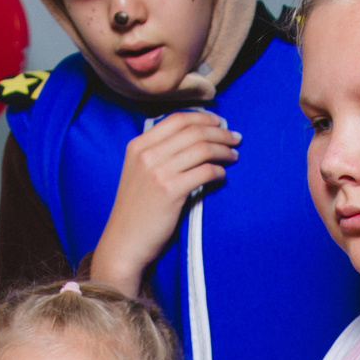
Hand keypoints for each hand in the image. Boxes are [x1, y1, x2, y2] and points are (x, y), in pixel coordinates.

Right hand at [89, 111, 240, 292]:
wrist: (124, 242)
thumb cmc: (135, 211)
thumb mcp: (137, 173)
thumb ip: (157, 154)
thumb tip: (192, 140)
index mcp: (138, 145)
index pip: (177, 119)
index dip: (203, 117)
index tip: (219, 122)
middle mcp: (147, 154)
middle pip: (193, 131)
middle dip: (219, 132)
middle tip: (235, 138)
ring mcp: (158, 172)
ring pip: (202, 149)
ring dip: (223, 150)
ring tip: (234, 155)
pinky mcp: (170, 191)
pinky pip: (204, 172)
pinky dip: (218, 171)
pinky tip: (223, 175)